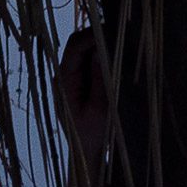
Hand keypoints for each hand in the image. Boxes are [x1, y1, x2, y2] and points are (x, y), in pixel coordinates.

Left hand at [55, 25, 112, 186]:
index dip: (92, 35)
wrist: (86, 153)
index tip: (115, 33)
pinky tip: (117, 63)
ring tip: (122, 52)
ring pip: (86, 49)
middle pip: (79, 43)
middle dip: (100, 38)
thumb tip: (102, 50)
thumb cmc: (93, 135)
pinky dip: (103, 57)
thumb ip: (101, 79)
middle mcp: (64, 74)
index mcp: (64, 81)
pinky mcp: (80, 80)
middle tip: (122, 40)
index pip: (74, 46)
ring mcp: (72, 76)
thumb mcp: (100, 109)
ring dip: (103, 47)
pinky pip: (91, 60)